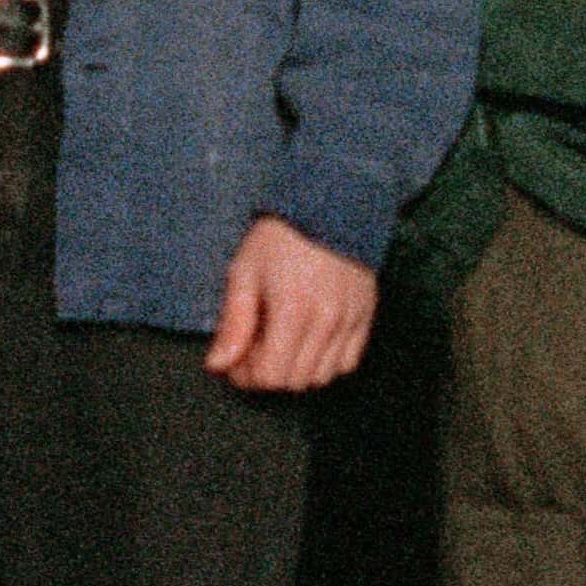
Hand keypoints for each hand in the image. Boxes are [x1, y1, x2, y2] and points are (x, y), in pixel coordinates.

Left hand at [202, 216, 376, 392]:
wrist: (329, 203)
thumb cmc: (279, 236)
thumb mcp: (245, 271)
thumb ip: (234, 322)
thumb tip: (218, 365)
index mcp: (293, 311)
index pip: (271, 376)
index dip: (247, 375)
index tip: (237, 358)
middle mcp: (327, 321)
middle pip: (295, 381)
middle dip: (269, 374)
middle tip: (256, 349)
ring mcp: (350, 320)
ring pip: (322, 376)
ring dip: (297, 370)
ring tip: (283, 344)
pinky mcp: (366, 315)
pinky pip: (348, 362)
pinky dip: (326, 362)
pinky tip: (310, 341)